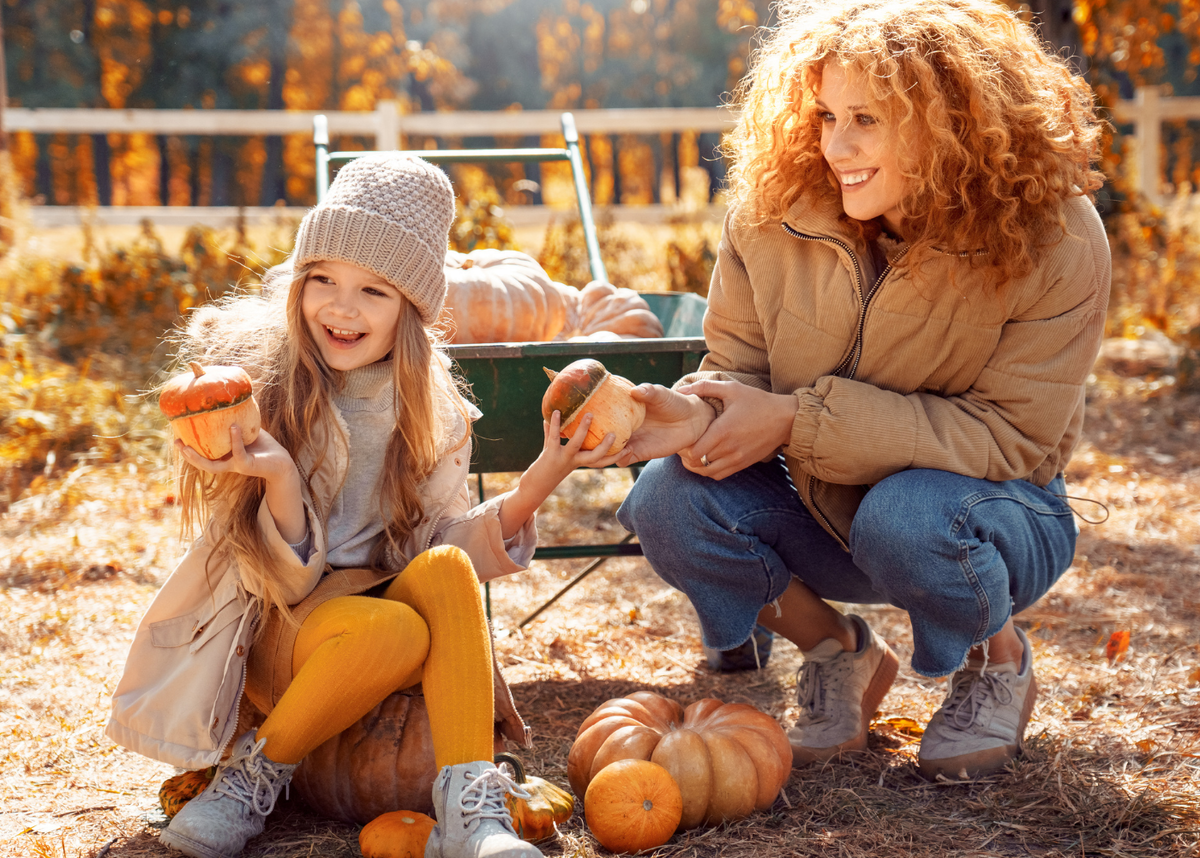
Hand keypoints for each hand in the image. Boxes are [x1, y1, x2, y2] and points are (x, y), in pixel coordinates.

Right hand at [175, 425, 296, 483]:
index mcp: (224, 457)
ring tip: (188, 445)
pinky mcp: (247, 466)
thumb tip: (225, 399)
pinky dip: (235, 439)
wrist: (282, 461)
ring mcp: (236, 466)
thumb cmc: (264, 446)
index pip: (203, 454)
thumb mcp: (246, 430)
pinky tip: (233, 427)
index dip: (188, 447)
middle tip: (176, 442)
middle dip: (188, 455)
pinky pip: (238, 452)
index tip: (176, 436)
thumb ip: (235, 419)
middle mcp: (227, 464)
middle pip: (202, 463)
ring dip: (199, 457)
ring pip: (212, 466)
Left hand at [535, 410, 616, 481]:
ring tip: (589, 415)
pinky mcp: (550, 455)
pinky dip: (555, 424)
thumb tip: (550, 418)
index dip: (617, 456)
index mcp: (580, 463)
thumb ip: (552, 437)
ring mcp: (563, 459)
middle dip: (606, 446)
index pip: (603, 461)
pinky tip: (557, 412)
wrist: (533, 488)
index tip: (630, 448)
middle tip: (615, 434)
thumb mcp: (553, 454)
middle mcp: (574, 462)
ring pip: (577, 444)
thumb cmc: (545, 471)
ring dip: (583, 430)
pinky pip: (554, 437)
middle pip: (596, 456)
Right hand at [599, 384, 715, 467]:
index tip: (584, 415)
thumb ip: (649, 392)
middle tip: (588, 435)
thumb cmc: (673, 402)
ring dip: (603, 452)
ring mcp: (630, 440)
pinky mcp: (639, 452)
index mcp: (622, 410)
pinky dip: (620, 458)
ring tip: (609, 444)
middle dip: (589, 439)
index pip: (600, 415)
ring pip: (608, 451)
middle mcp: (622, 427)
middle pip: (599, 436)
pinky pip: (623, 459)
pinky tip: (627, 451)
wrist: (691, 420)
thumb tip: (635, 391)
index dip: (590, 417)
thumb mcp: (661, 394)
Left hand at [674, 379, 797, 479]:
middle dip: (687, 456)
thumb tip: (680, 390)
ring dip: (697, 466)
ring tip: (693, 455)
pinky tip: (707, 459)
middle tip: (685, 446)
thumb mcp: (731, 389)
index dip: (684, 447)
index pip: (694, 452)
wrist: (786, 419)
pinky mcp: (743, 464)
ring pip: (707, 472)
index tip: (683, 438)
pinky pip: (719, 475)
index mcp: (723, 431)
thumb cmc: (757, 401)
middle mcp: (729, 449)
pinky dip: (709, 471)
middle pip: (698, 463)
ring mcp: (737, 459)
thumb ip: (704, 388)